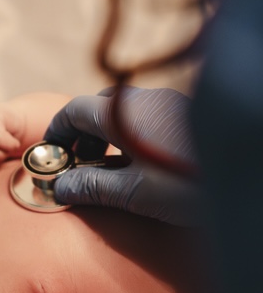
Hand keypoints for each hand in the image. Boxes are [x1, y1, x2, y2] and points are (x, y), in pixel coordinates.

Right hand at [44, 87, 201, 224]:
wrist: (246, 179)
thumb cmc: (189, 186)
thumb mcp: (134, 193)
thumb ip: (93, 186)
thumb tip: (62, 186)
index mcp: (122, 113)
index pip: (74, 111)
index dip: (56, 133)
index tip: (50, 157)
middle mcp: (144, 100)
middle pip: (99, 107)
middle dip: (82, 133)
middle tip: (77, 164)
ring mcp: (168, 105)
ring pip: (124, 112)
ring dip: (107, 134)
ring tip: (107, 169)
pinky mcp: (186, 116)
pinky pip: (146, 118)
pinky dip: (130, 135)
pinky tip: (139, 165)